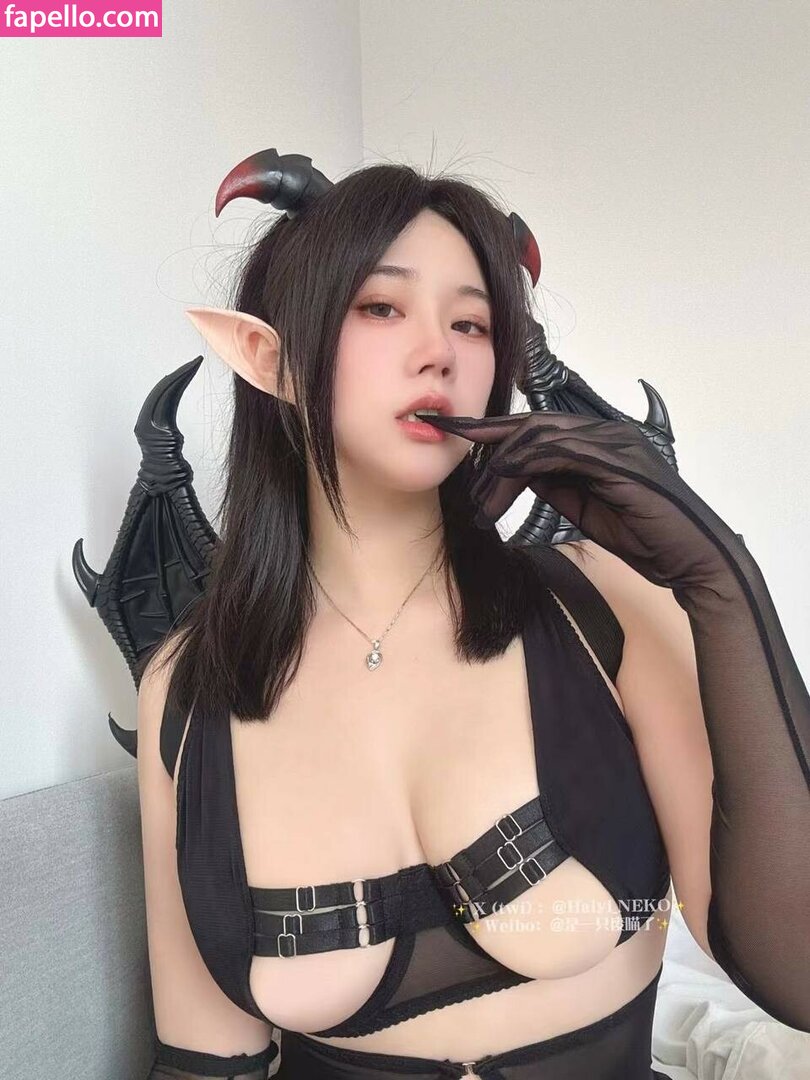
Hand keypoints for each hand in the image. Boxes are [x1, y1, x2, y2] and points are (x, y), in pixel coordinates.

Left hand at [418, 409, 739, 592]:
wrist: (693, 558)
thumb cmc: (646, 538)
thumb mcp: (585, 507)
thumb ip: (556, 484)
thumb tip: (519, 473)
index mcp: (598, 440)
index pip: (537, 427)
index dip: (493, 430)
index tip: (455, 437)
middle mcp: (605, 432)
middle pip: (530, 424)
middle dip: (488, 445)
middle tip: (462, 476)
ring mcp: (613, 441)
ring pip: (538, 436)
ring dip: (501, 470)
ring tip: (482, 505)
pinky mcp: (617, 460)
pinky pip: (558, 452)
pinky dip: (523, 468)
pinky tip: (502, 491)